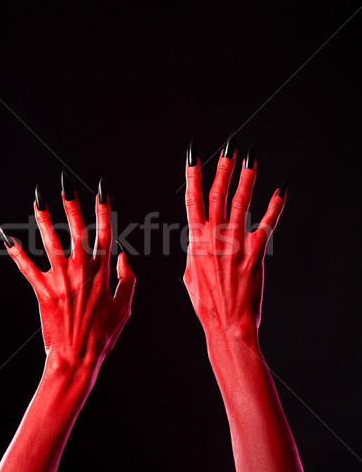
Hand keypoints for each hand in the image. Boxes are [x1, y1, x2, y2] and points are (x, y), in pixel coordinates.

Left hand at [0, 173, 135, 372]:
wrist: (77, 357)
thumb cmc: (104, 334)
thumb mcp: (125, 306)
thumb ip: (128, 278)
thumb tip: (125, 255)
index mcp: (102, 272)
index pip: (104, 233)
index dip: (103, 209)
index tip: (101, 190)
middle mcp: (81, 269)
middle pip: (75, 229)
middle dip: (71, 204)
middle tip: (65, 184)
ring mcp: (60, 279)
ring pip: (50, 241)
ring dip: (43, 219)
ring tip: (37, 199)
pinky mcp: (42, 290)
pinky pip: (27, 267)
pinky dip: (17, 252)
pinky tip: (7, 237)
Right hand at [183, 138, 287, 347]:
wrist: (226, 323)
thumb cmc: (207, 304)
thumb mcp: (191, 277)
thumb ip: (194, 254)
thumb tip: (197, 244)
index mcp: (196, 241)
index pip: (192, 200)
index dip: (193, 174)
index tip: (195, 155)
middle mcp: (215, 238)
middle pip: (218, 194)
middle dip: (223, 168)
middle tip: (230, 147)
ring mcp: (236, 244)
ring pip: (242, 203)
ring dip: (247, 178)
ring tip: (252, 158)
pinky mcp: (256, 253)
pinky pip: (267, 224)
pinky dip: (274, 206)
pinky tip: (280, 190)